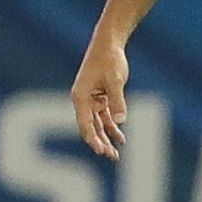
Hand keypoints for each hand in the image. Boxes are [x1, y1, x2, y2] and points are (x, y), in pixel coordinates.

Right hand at [72, 38, 129, 159]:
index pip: (85, 123)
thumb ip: (118, 101)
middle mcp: (82, 100)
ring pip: (97, 124)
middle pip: (90, 127)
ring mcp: (91, 100)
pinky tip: (121, 138)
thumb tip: (121, 121)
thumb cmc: (109, 60)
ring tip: (116, 153)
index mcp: (80, 97)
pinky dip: (112, 126)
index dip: (92, 138)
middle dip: (100, 142)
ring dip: (106, 137)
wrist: (108, 44)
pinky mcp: (100, 97)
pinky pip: (105, 116)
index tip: (100, 151)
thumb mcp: (116, 80)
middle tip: (111, 157)